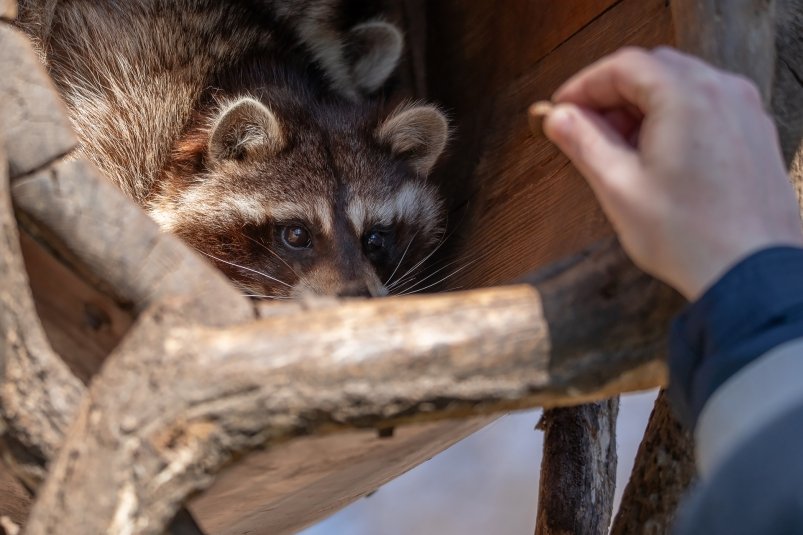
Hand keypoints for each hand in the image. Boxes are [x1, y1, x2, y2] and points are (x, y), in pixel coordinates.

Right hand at [542, 47, 802, 299]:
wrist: (750, 273)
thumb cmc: (687, 236)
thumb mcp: (618, 187)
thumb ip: (584, 143)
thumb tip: (559, 117)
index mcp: (686, 96)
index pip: (623, 66)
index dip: (584, 85)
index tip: (560, 109)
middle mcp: (722, 91)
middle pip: (654, 70)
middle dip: (613, 94)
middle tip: (584, 128)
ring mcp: (745, 111)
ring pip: (681, 86)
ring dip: (643, 106)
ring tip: (618, 148)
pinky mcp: (755, 134)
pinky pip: (707, 107)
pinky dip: (674, 118)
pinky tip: (656, 156)